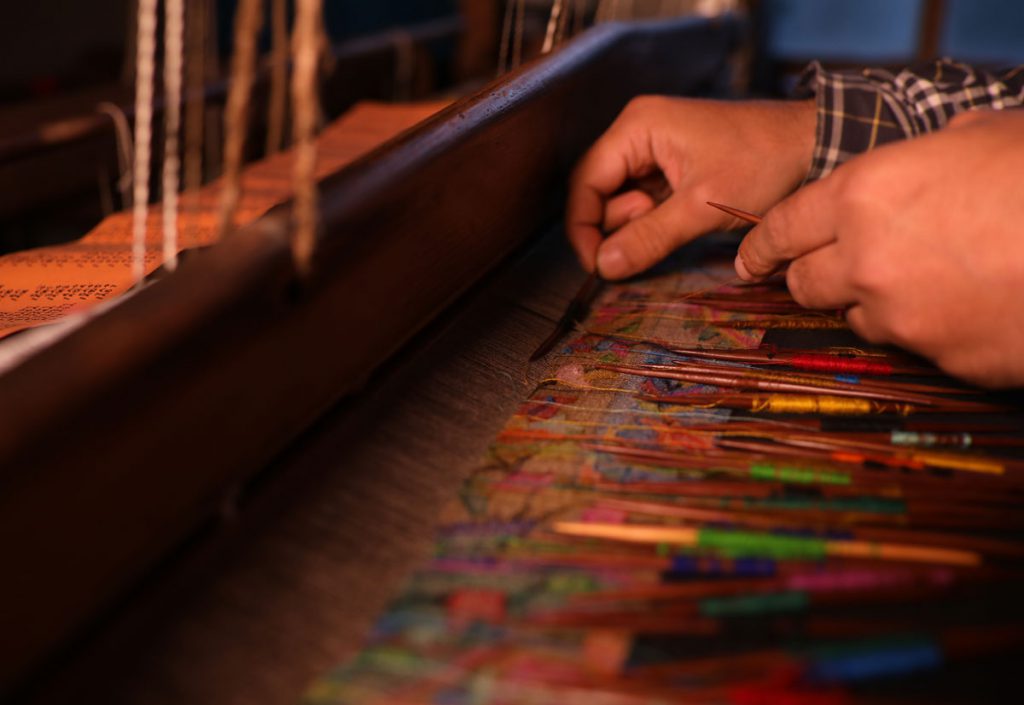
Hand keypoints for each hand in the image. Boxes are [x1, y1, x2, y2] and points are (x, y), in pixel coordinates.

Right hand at [566, 96, 815, 278]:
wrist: (815, 146)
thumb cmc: (764, 162)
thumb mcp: (701, 206)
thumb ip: (648, 238)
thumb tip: (603, 267)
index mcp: (638, 127)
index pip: (586, 182)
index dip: (584, 227)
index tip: (597, 265)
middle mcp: (639, 132)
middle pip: (599, 192)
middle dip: (619, 224)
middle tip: (657, 232)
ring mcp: (656, 150)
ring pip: (622, 201)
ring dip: (640, 224)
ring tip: (681, 220)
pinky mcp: (673, 167)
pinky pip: (645, 202)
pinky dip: (655, 222)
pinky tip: (682, 222)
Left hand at [736, 109, 1023, 386]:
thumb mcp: (979, 138)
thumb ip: (922, 159)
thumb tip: (914, 162)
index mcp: (864, 195)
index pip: (782, 228)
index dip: (761, 246)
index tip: (750, 260)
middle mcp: (865, 261)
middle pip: (803, 284)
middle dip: (809, 277)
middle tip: (827, 270)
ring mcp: (901, 317)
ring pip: (855, 318)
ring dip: (873, 303)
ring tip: (927, 279)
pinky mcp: (939, 360)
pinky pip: (913, 346)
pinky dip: (927, 329)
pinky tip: (967, 305)